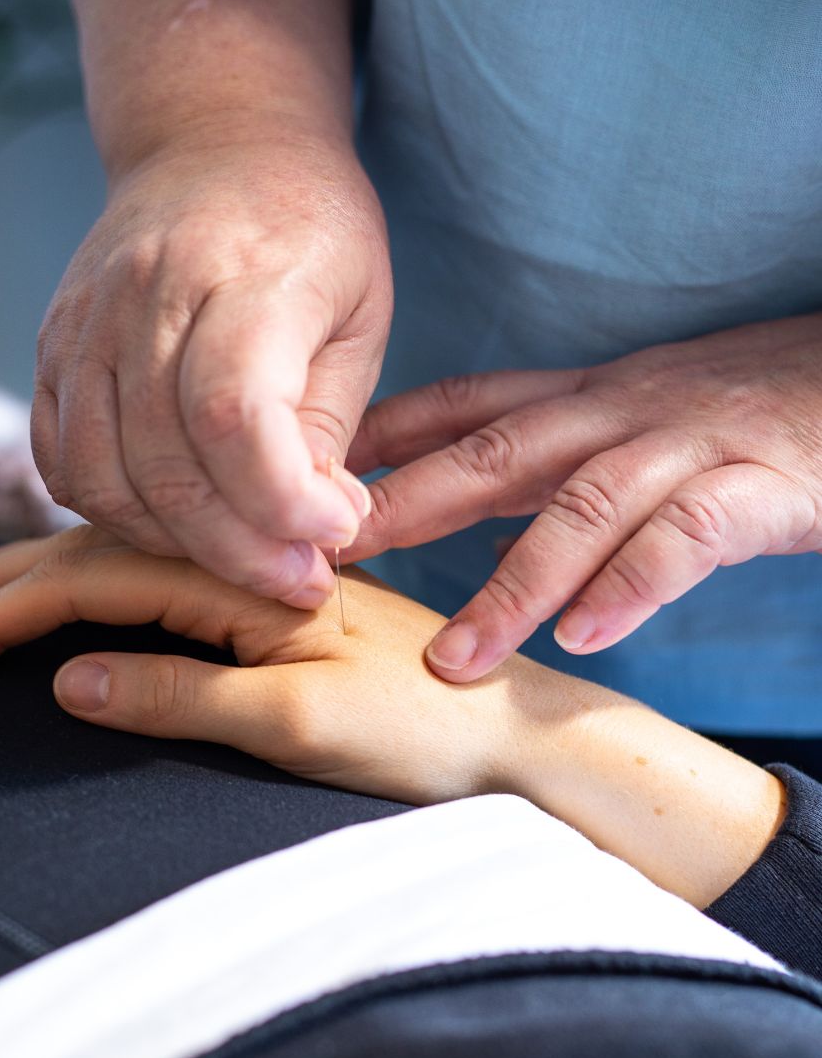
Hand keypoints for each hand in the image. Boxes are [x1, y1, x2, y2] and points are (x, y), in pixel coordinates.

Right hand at [0, 525, 526, 805]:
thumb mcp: (297, 726)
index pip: (90, 580)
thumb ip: (180, 694)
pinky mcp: (278, 607)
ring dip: (43, 578)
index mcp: (239, 576)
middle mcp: (245, 562)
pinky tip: (85, 594)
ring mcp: (262, 582)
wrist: (522, 731)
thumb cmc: (425, 733)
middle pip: (98, 555)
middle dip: (0, 584)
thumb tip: (67, 678)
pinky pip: (171, 582)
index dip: (2, 613)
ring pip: (131, 563)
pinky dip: (107, 586)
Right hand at [33, 125, 390, 608]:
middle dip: (241, 552)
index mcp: (246, 272)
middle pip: (167, 466)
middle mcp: (148, 295)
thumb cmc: (311, 237)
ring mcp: (86, 323)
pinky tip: (176, 524)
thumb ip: (332, 423)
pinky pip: (62, 464)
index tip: (333, 533)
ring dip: (177, 548)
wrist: (214, 144)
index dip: (282, 501)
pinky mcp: (52, 349)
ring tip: (241, 556)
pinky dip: (112, 515)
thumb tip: (313, 530)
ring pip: (104, 479)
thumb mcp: (362, 315)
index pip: (235, 414)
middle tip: (300, 581)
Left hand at [344, 314, 821, 680]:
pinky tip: (588, 638)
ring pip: (582, 508)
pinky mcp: (756, 486)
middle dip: (407, 507)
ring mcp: (686, 446)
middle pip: (496, 455)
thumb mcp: (636, 428)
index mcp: (586, 401)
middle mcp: (621, 414)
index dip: (382, 441)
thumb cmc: (747, 412)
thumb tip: (476, 538)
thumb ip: (553, 478)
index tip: (301, 483)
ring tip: (455, 657)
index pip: (466, 408)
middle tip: (329, 563)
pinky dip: (633, 585)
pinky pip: (685, 537)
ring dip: (512, 585)